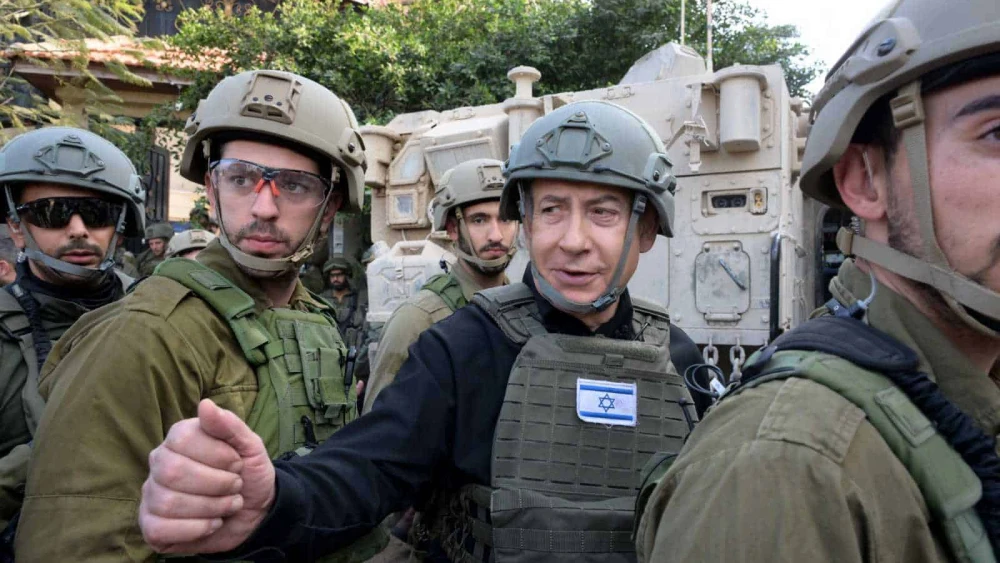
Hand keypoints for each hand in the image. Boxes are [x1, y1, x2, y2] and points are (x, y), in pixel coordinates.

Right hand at [139, 399, 275, 553]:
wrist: (255, 512)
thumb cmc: (248, 474)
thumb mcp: (250, 447)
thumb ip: (230, 425)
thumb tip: (205, 405)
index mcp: (179, 437)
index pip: (183, 439)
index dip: (218, 454)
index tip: (238, 463)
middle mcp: (159, 463)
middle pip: (173, 472)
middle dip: (217, 483)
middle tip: (235, 486)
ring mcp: (152, 494)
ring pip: (168, 503)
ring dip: (212, 507)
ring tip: (228, 505)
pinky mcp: (151, 526)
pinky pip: (161, 529)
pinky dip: (197, 529)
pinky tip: (212, 523)